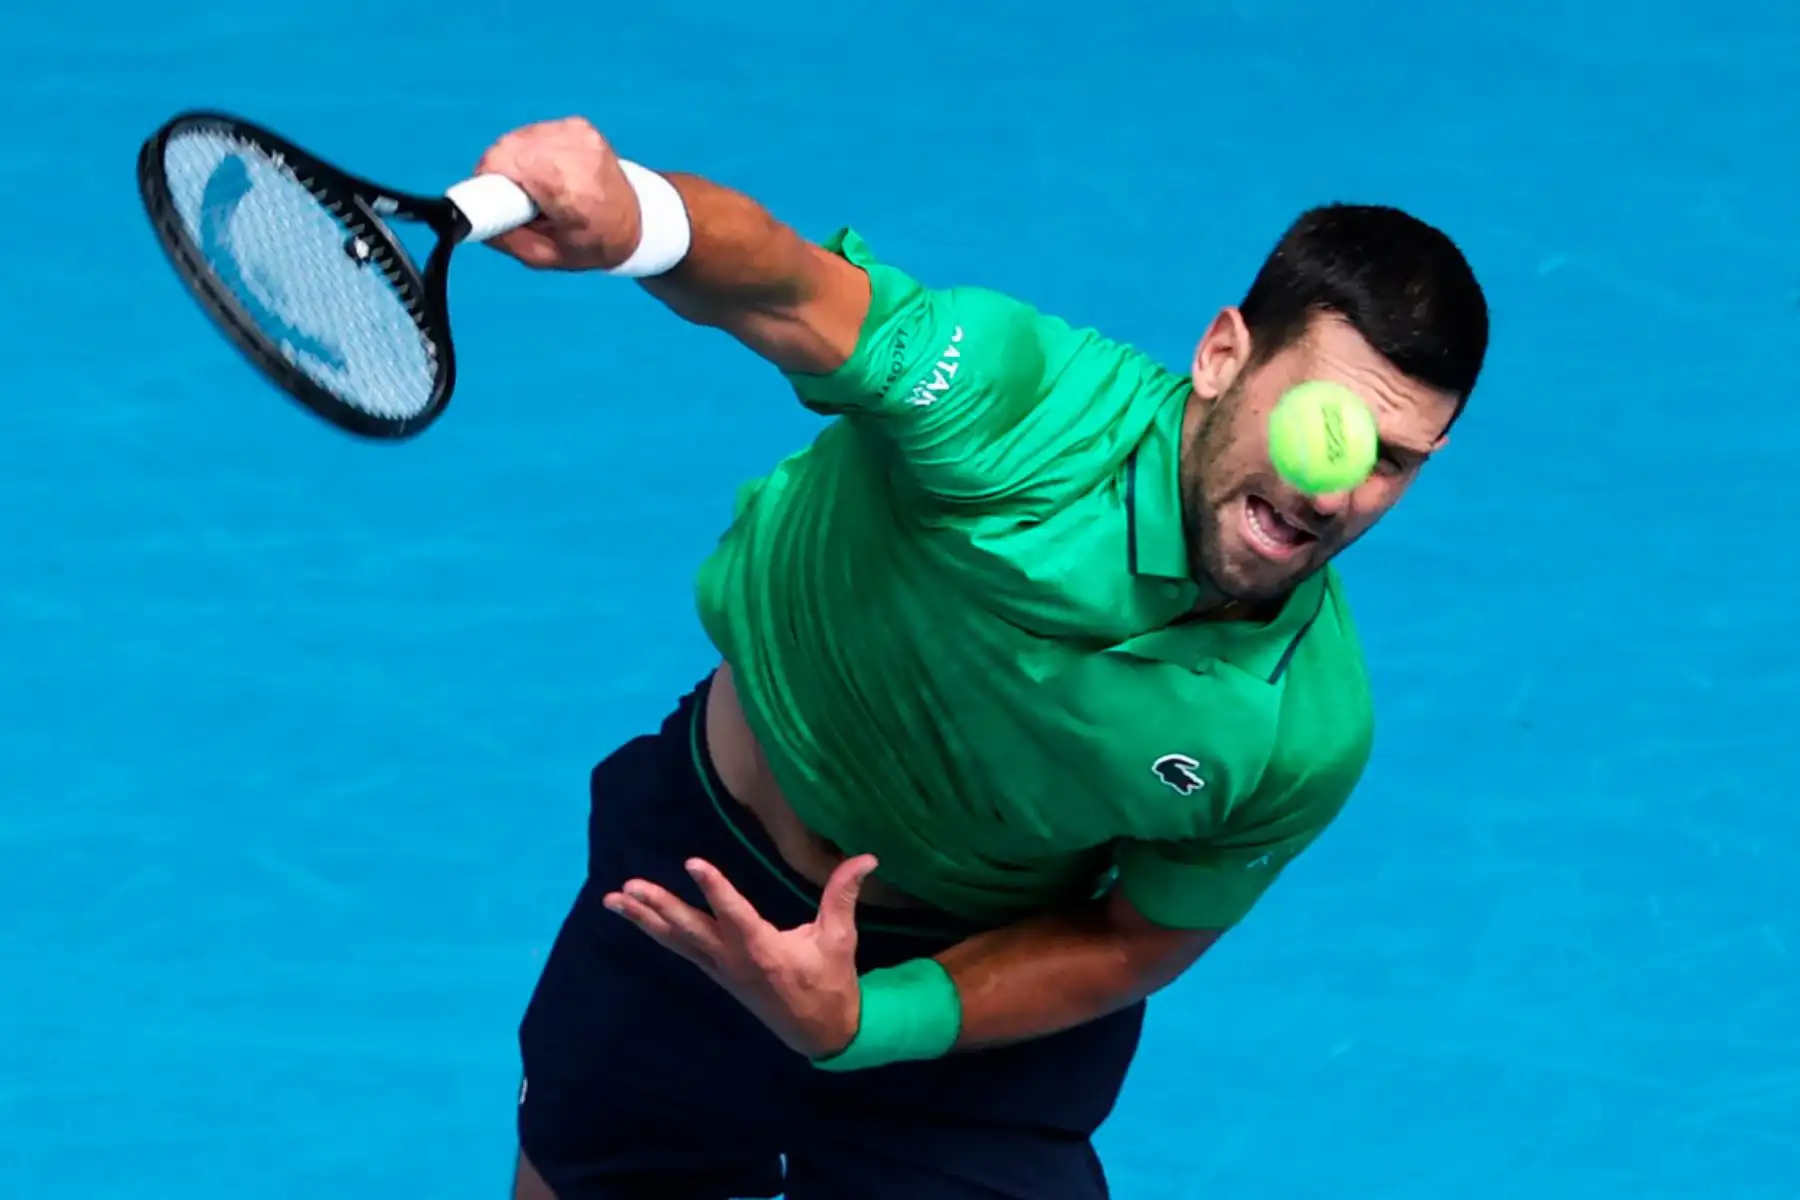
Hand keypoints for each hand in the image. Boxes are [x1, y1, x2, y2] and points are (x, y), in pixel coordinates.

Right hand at [469, 117, 643, 270]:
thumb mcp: (546, 257)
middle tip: (518, 201)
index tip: (496, 202)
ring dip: (516, 162)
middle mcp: (577, 153)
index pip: (505, 163)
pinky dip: (532, 152)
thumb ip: (505, 238)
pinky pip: (534, 133)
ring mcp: (579, 133)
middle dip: (501, 174)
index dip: (489, 182)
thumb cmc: (594, 244)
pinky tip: (550, 172)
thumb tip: (467, 220)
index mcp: (572, 191)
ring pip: (517, 139)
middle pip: (506, 149)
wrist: (639, 219)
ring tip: (539, 188)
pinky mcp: (578, 124)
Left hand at [603, 855, 877, 1058]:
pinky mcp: (717, 974)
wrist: (819, 1035)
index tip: (693, 864)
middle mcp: (735, 961)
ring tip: (614, 899)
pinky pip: (681, 950)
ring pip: (676, 941)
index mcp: (765, 951)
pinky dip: (658, 932)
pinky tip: (638, 917)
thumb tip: (867, 857)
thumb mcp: (840, 940)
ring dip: (644, 920)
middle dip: (659, 908)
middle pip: (690, 930)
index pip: (735, 915)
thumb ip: (843, 895)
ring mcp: (721, 970)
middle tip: (629, 887)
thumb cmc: (830, 984)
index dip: (716, 889)